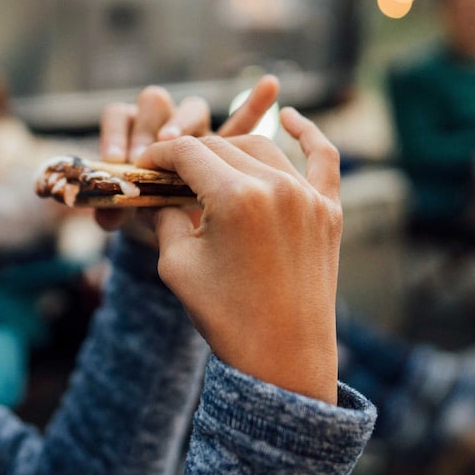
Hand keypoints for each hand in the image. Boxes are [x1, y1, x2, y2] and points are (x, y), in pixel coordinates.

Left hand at [94, 76, 279, 233]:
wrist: (176, 238)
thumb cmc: (146, 221)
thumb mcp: (125, 216)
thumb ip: (113, 212)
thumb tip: (104, 213)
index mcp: (130, 134)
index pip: (118, 115)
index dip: (115, 134)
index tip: (118, 160)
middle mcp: (161, 125)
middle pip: (154, 102)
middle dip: (147, 125)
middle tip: (144, 154)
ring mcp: (194, 133)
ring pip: (192, 110)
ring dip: (183, 121)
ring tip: (176, 141)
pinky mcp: (224, 148)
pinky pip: (241, 124)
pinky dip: (253, 106)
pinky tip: (270, 86)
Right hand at [137, 107, 341, 403]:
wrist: (284, 359)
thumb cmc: (225, 316)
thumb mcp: (176, 263)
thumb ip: (165, 215)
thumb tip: (158, 190)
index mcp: (236, 197)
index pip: (187, 153)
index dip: (159, 155)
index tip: (143, 164)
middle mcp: (276, 187)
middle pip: (222, 148)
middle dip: (190, 156)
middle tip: (169, 173)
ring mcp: (309, 197)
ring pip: (262, 148)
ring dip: (231, 151)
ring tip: (208, 167)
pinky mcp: (330, 211)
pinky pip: (323, 158)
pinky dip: (308, 133)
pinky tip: (289, 116)